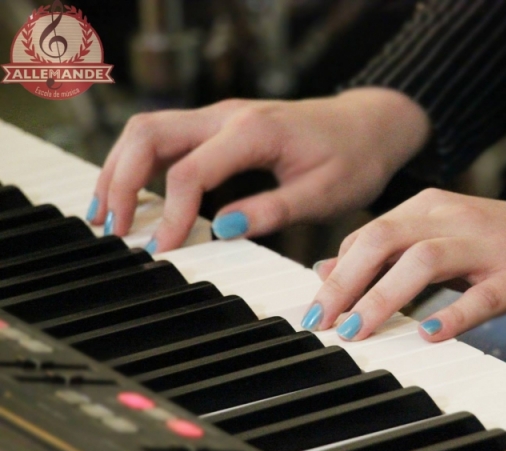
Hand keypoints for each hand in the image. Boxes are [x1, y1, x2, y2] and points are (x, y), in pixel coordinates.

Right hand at [87, 88, 430, 251]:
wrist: (370, 127)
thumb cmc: (353, 158)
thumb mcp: (322, 193)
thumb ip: (272, 210)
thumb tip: (222, 230)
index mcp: (253, 131)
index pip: (190, 171)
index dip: (170, 214)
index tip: (163, 251)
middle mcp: (228, 115)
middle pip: (148, 135)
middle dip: (120, 181)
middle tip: (115, 229)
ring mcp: (221, 117)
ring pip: (148, 131)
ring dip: (121, 169)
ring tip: (109, 214)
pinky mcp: (220, 127)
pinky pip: (166, 138)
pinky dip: (140, 164)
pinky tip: (136, 196)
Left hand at [304, 189, 505, 340]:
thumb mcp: (443, 241)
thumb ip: (392, 254)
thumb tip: (329, 269)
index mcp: (432, 207)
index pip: (370, 234)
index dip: (336, 272)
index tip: (313, 309)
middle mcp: (454, 218)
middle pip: (385, 239)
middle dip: (345, 282)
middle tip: (321, 321)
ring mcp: (489, 245)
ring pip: (424, 261)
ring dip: (384, 297)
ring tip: (358, 331)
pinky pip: (484, 295)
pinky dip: (454, 315)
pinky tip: (430, 335)